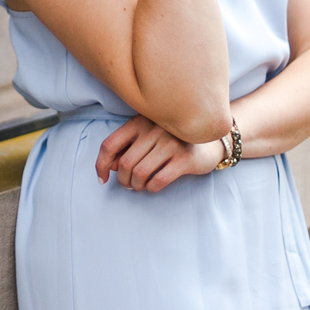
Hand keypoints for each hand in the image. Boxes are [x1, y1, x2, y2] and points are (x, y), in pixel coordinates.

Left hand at [95, 114, 224, 192]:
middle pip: (125, 163)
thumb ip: (127, 148)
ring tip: (140, 186)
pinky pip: (158, 180)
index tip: (102, 178)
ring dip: (136, 185)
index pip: (110, 144)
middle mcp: (154, 129)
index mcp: (139, 121)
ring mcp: (171, 143)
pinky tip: (152, 186)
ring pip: (140, 173)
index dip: (100, 165)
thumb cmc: (171, 140)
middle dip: (123, 180)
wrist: (208, 140)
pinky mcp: (184, 158)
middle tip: (128, 185)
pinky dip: (151, 188)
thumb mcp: (146, 136)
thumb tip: (110, 167)